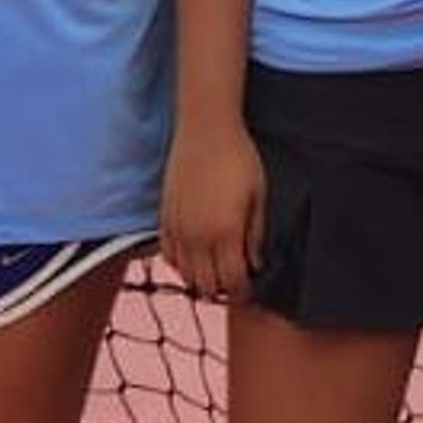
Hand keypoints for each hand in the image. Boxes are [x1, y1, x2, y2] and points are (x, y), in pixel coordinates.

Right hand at [161, 118, 267, 304]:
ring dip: (200, 279)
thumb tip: (256, 264)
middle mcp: (197, 237)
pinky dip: (180, 264)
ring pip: (185, 274)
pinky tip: (194, 258)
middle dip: (222, 289)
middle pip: (206, 284)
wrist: (205, 131)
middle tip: (234, 283)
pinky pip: (168, 255)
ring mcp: (177, 228)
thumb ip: (256, 234)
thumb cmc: (238, 159)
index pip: (231, 281)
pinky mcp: (163, 218)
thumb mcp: (259, 196)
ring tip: (215, 273)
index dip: (242, 291)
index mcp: (225, 232)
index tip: (249, 290)